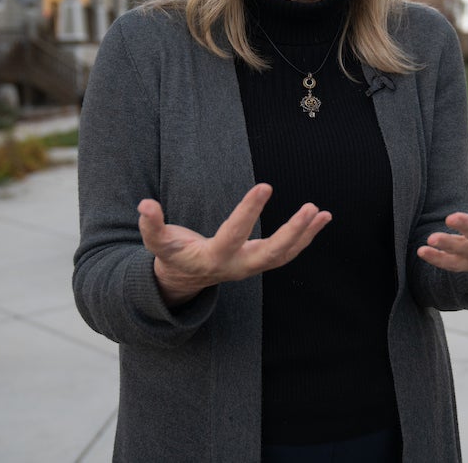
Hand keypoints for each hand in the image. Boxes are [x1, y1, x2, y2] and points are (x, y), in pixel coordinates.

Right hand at [136, 184, 331, 305]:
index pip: (234, 234)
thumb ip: (151, 226)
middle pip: (271, 254)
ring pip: (285, 255)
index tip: (265, 186)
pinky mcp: (260, 262)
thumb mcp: (158, 243)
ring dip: (306, 235)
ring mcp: (252, 267)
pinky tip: (322, 218)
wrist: (183, 281)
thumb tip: (144, 205)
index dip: (248, 211)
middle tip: (310, 208)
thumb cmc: (172, 256)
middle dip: (292, 232)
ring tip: (323, 213)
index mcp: (213, 258)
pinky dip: (306, 237)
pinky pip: (288, 253)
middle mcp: (238, 266)